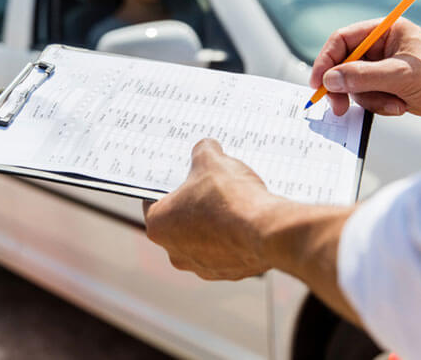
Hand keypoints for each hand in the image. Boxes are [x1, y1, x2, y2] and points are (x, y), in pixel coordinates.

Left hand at [143, 139, 282, 279]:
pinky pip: (228, 251)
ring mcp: (202, 267)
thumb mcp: (211, 160)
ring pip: (204, 239)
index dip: (169, 185)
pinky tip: (247, 220)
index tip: (182, 176)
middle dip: (194, 204)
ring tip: (233, 203)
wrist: (265, 230)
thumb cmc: (229, 198)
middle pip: (180, 221)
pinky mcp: (229, 273)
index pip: (154, 200)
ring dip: (215, 223)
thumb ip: (203, 151)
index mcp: (158, 225)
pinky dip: (235, 238)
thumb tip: (206, 148)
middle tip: (210, 186)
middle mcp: (175, 252)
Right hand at [310, 18, 420, 119]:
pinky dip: (379, 105)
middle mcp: (381, 47)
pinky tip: (400, 106)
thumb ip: (363, 76)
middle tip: (339, 107)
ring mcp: (383, 67)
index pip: (343, 40)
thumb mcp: (401, 75)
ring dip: (369, 99)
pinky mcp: (387, 86)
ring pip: (354, 85)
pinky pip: (367, 97)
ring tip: (394, 104)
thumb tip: (330, 79)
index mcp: (385, 31)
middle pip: (344, 64)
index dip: (326, 60)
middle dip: (345, 87)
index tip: (318, 83)